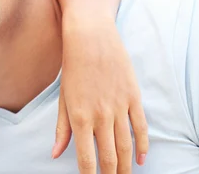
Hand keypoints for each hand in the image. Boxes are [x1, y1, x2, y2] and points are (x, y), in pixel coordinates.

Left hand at [52, 15, 147, 173]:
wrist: (90, 36)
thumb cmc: (72, 65)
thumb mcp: (63, 97)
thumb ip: (61, 128)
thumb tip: (56, 154)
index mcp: (79, 117)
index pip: (87, 159)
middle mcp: (100, 115)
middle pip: (109, 157)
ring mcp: (119, 107)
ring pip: (126, 147)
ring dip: (125, 166)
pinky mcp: (133, 97)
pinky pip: (141, 128)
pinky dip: (142, 146)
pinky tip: (140, 159)